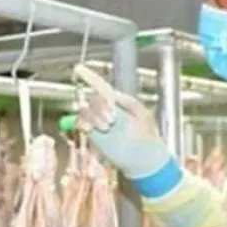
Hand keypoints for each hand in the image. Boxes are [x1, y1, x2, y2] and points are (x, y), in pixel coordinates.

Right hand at [73, 64, 171, 181]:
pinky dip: (84, 123)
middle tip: (112, 118)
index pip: (101, 88)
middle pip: (93, 100)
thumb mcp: (142, 113)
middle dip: (100, 106)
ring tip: (107, 126)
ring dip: (94, 116)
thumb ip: (128, 101)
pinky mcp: (93, 137)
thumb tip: (111, 94)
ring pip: (85, 111)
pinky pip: (80, 124)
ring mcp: (98, 124)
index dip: (89, 78)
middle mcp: (106, 112)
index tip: (78, 68)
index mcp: (117, 104)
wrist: (143, 158)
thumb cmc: (147, 135)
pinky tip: (97, 129)